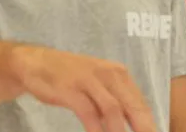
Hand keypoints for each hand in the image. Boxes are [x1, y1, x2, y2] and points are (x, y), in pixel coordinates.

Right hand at [9, 45, 157, 131]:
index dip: (148, 123)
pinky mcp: (70, 89)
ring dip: (119, 131)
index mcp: (119, 74)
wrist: (36, 61)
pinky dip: (96, 128)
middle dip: (142, 128)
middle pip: (132, 106)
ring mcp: (89, 80)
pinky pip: (88, 112)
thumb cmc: (72, 76)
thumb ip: (115, 101)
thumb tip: (134, 124)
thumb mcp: (99, 84)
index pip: (140, 103)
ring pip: (113, 109)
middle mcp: (109, 74)